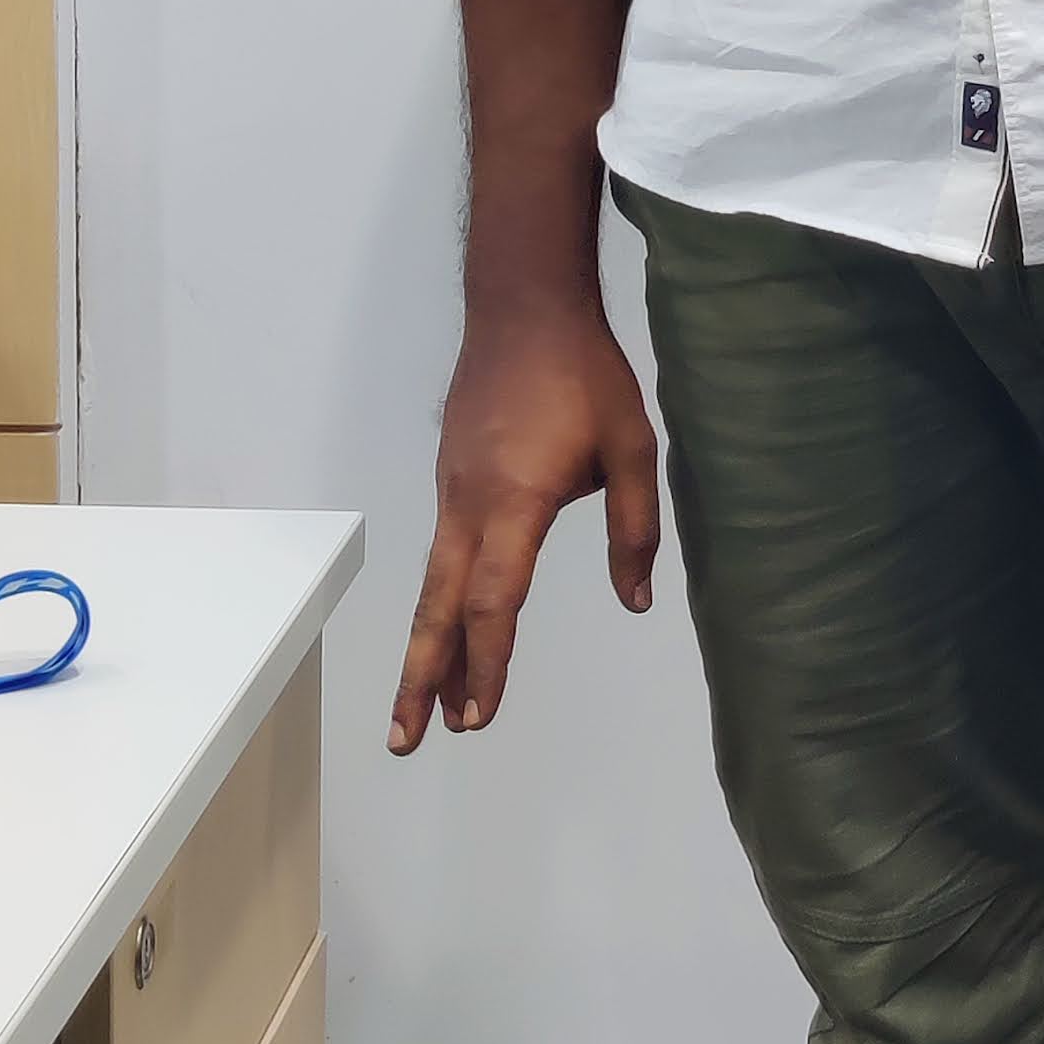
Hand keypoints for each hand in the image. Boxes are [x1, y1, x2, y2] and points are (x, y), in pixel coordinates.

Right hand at [389, 280, 660, 750]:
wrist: (523, 304)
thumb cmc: (585, 373)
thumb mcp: (632, 449)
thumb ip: (635, 529)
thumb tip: (637, 600)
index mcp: (515, 502)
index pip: (494, 601)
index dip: (487, 663)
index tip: (480, 716)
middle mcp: (469, 504)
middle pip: (437, 608)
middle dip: (422, 678)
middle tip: (406, 739)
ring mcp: (452, 489)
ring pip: (434, 583)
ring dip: (429, 646)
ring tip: (426, 705)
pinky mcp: (452, 474)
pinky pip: (442, 551)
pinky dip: (441, 599)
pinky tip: (453, 625)